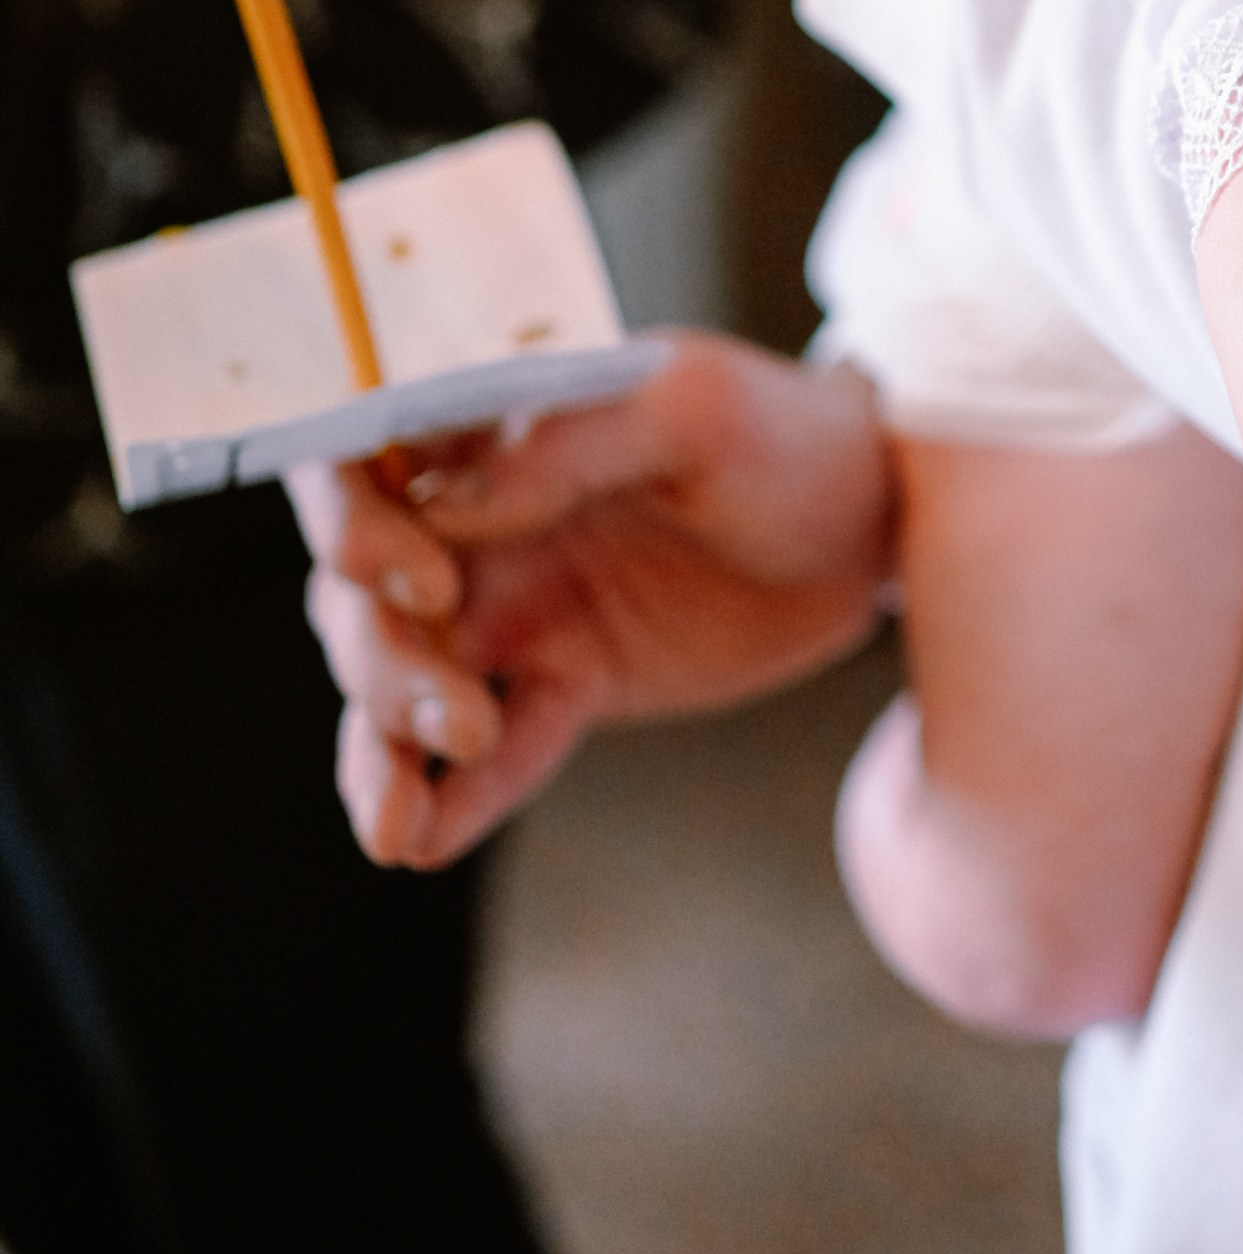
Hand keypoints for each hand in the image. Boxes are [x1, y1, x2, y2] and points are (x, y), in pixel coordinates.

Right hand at [291, 335, 892, 871]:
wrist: (878, 518)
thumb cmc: (785, 428)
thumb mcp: (697, 407)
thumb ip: (574, 443)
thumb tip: (453, 502)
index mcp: (494, 428)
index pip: (361, 462)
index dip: (353, 525)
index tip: (422, 582)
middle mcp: (482, 522)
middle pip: (363, 597)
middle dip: (377, 664)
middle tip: (453, 716)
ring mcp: (522, 608)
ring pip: (406, 686)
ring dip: (386, 747)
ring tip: (397, 821)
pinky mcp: (571, 682)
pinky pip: (494, 753)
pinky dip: (455, 799)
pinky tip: (423, 846)